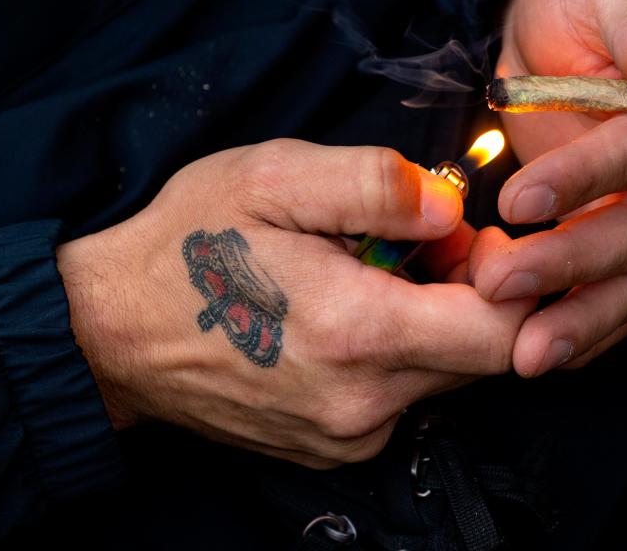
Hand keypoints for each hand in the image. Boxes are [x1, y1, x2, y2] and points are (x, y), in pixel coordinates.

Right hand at [57, 140, 531, 467]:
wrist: (110, 333)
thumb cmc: (188, 245)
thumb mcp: (273, 178)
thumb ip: (373, 183)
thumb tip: (452, 207)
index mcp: (359, 333)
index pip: (504, 334)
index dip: (516, 281)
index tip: (477, 239)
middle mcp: (363, 404)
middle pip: (483, 358)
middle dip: (475, 295)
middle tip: (420, 241)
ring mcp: (347, 436)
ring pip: (445, 379)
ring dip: (435, 323)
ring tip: (373, 272)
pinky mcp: (331, 449)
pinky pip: (402, 401)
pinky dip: (400, 356)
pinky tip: (349, 316)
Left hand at [472, 0, 626, 375]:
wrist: (565, 28)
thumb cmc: (587, 2)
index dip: (588, 179)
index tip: (520, 201)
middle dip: (570, 262)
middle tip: (498, 285)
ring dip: (581, 318)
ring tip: (528, 354)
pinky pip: (620, 296)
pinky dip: (586, 328)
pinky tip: (547, 354)